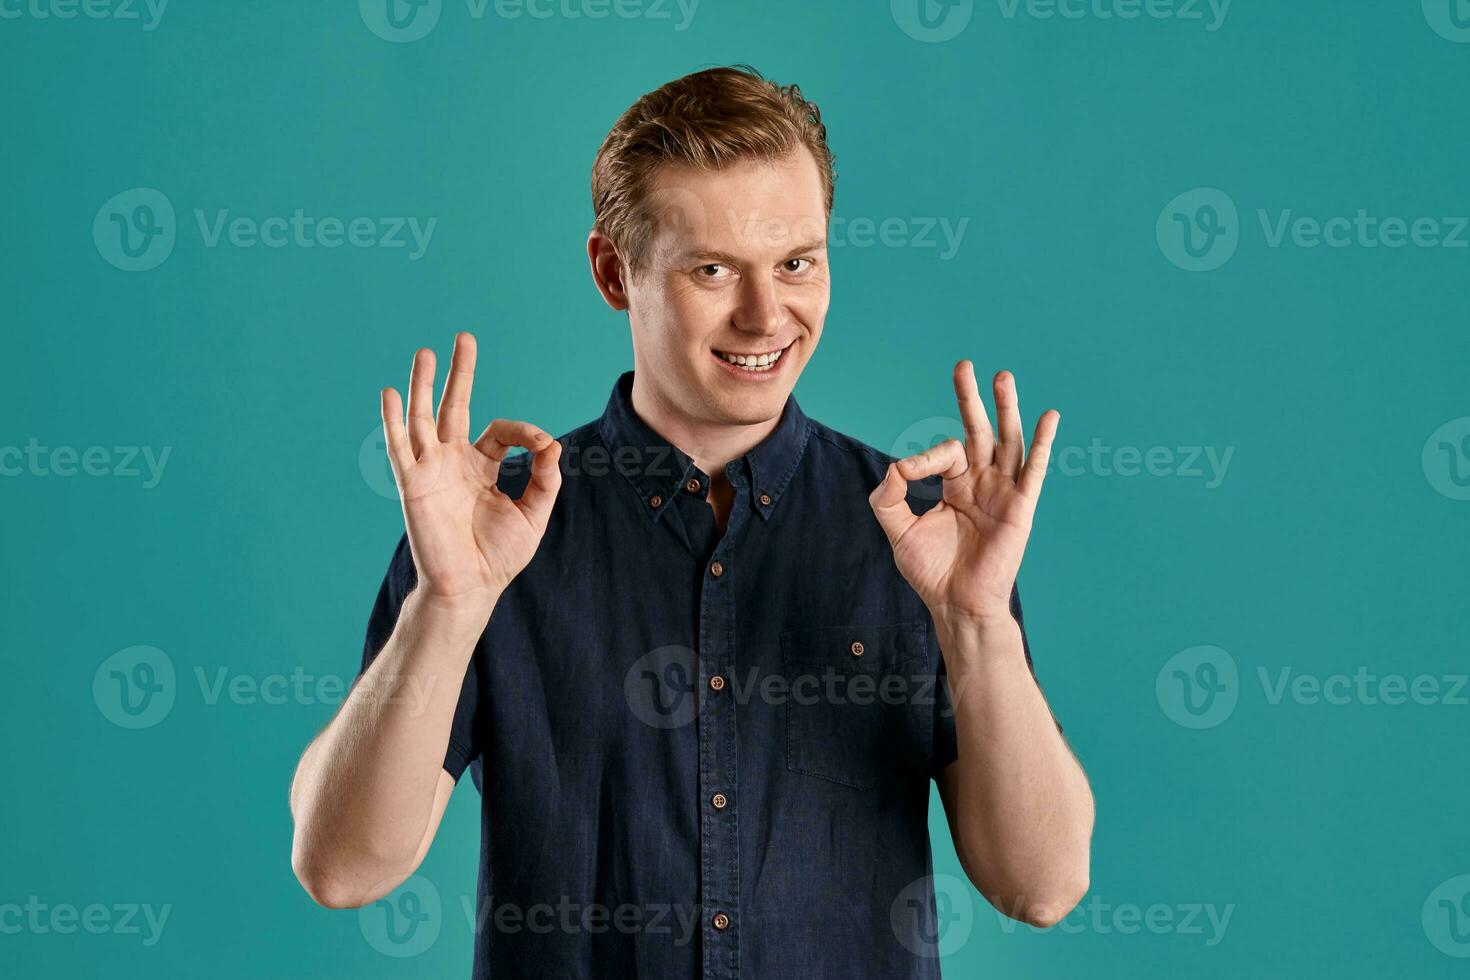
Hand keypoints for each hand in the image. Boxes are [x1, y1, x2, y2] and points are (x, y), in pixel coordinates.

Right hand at [381, 332, 562, 609]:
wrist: (470, 588)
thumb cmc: (498, 557)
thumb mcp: (534, 515)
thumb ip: (545, 480)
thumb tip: (553, 446)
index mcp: (480, 467)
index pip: (499, 431)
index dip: (524, 432)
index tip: (543, 447)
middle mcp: (453, 462)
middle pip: (454, 407)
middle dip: (459, 373)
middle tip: (464, 338)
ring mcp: (431, 470)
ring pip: (423, 418)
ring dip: (423, 385)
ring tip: (425, 353)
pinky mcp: (413, 484)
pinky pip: (400, 447)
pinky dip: (393, 420)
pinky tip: (389, 393)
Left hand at [869, 361, 1057, 625]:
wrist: (957, 604)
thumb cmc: (931, 572)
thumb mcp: (899, 530)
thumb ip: (888, 496)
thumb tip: (893, 465)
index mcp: (955, 485)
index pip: (944, 452)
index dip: (924, 456)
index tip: (908, 472)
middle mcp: (981, 483)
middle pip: (979, 431)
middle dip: (971, 399)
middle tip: (965, 366)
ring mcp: (1003, 492)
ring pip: (1007, 441)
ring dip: (1006, 409)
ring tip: (1003, 377)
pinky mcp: (1021, 506)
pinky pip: (1035, 469)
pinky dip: (1042, 442)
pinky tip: (1048, 416)